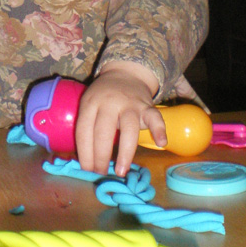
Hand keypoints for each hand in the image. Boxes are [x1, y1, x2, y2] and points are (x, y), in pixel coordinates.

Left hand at [75, 61, 166, 176]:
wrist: (125, 73)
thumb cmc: (104, 98)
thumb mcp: (90, 104)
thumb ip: (89, 126)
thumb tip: (87, 162)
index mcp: (91, 103)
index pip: (84, 130)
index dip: (85, 152)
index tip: (87, 169)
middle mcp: (109, 103)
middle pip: (103, 131)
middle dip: (100, 156)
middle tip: (101, 173)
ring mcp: (129, 104)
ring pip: (128, 128)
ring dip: (125, 152)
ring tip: (120, 171)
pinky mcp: (147, 106)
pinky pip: (155, 117)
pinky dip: (159, 129)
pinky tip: (161, 143)